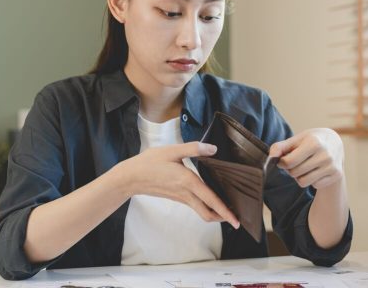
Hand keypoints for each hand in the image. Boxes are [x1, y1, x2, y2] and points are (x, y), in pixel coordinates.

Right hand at [119, 141, 239, 228]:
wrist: (131, 177)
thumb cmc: (150, 162)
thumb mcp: (172, 150)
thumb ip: (194, 148)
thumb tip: (213, 149)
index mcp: (188, 182)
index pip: (211, 201)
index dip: (225, 212)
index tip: (236, 220)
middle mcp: (186, 193)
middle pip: (208, 214)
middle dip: (223, 218)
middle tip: (236, 217)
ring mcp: (181, 198)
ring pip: (201, 212)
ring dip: (215, 213)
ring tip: (227, 208)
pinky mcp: (177, 197)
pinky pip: (195, 206)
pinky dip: (206, 207)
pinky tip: (210, 198)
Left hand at [268, 128, 344, 189]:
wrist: (335, 142)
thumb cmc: (311, 140)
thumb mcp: (297, 139)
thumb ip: (280, 147)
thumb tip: (270, 158)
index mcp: (314, 143)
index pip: (289, 162)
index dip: (282, 162)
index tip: (282, 160)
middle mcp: (325, 155)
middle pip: (295, 172)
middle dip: (290, 169)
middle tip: (295, 162)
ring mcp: (332, 166)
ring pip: (303, 182)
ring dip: (299, 176)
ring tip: (303, 167)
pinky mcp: (337, 175)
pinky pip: (315, 185)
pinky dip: (311, 180)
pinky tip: (315, 170)